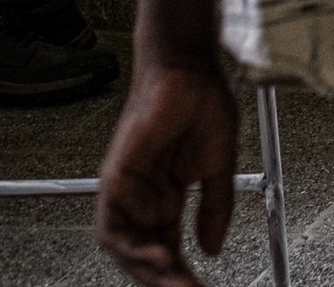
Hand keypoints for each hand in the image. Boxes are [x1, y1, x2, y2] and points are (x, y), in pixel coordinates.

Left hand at [97, 62, 239, 286]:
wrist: (189, 69)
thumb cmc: (201, 104)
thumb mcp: (220, 166)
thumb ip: (216, 208)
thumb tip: (213, 247)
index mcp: (166, 199)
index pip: (168, 248)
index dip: (182, 273)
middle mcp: (142, 199)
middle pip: (144, 254)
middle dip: (165, 279)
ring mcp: (127, 189)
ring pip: (123, 246)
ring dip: (145, 269)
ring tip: (173, 281)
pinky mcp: (115, 175)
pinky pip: (113, 222)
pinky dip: (130, 244)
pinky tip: (156, 253)